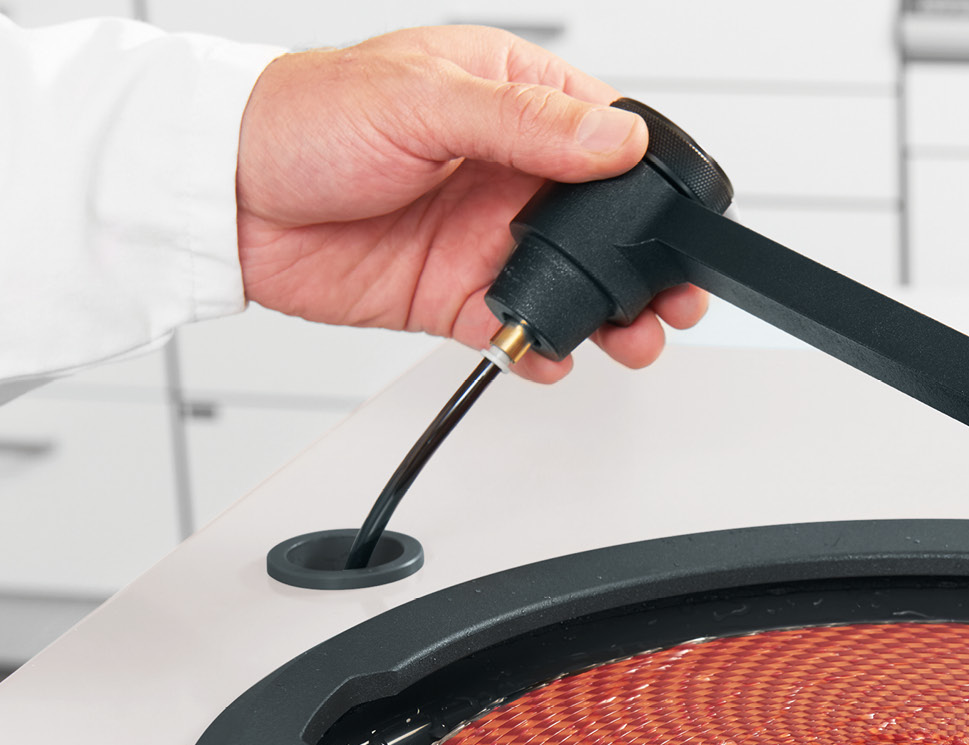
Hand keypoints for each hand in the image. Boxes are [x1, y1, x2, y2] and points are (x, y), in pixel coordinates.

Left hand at [234, 26, 706, 381]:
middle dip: (646, 268)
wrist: (222, 197)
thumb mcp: (420, 99)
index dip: (651, 184)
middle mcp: (508, 171)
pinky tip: (552, 353)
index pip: (610, 139)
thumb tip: (615, 139)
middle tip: (673, 299)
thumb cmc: (301, 118)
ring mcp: (485, 236)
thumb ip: (527, 125)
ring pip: (574, 284)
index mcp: (512, 100)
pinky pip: (521, 327)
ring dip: (608, 316)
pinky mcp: (455, 293)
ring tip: (629, 338)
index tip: (677, 222)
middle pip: (607, 226)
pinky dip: (544, 349)